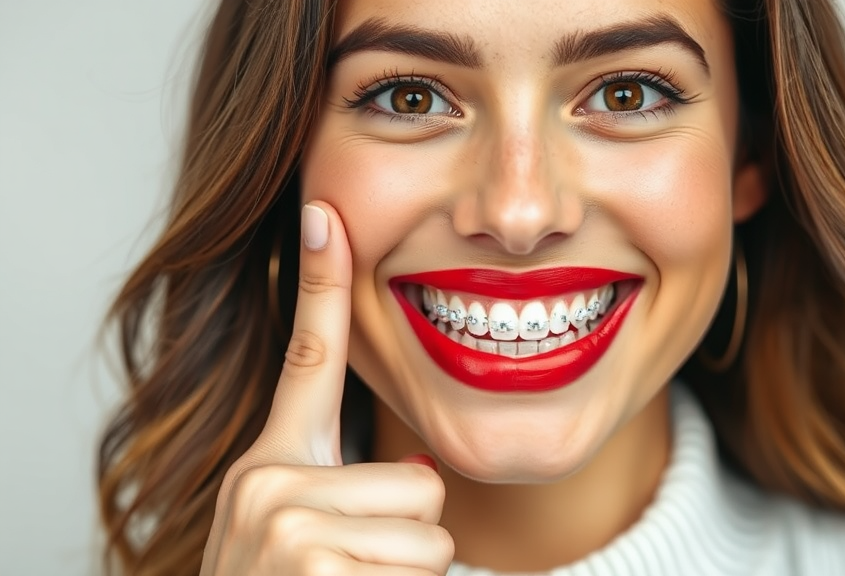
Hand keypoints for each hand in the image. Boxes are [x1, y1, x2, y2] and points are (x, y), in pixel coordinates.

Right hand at [199, 202, 452, 575]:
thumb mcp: (300, 533)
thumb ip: (346, 491)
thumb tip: (424, 477)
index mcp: (271, 463)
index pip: (307, 356)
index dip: (320, 283)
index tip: (324, 211)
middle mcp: (265, 480)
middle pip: (421, 484)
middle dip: (405, 541)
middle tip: (349, 572)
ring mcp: (283, 522)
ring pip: (430, 531)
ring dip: (405, 575)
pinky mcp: (309, 562)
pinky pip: (424, 568)